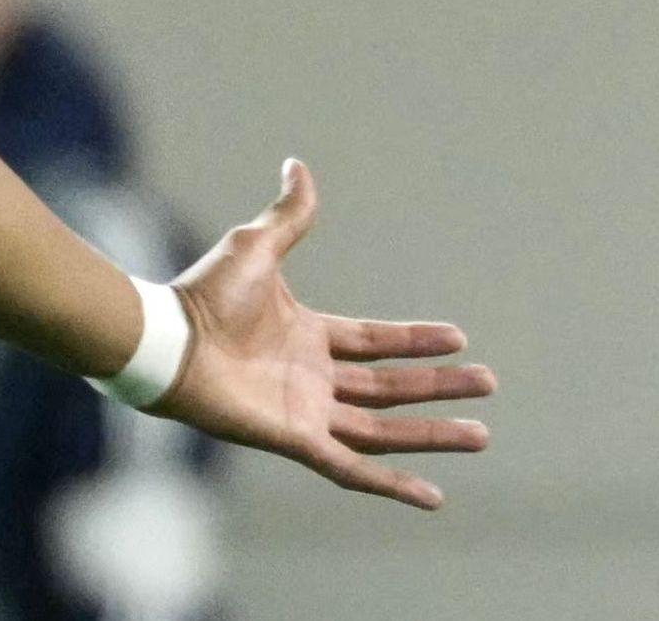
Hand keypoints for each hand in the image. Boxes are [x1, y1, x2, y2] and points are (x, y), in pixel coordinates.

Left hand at [153, 158, 493, 509]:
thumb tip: (298, 165)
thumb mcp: (258, 246)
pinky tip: (430, 495)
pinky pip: (352, 469)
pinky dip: (392, 484)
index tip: (459, 338)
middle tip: (487, 385)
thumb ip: (289, 214)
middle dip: (439, 388)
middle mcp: (311, 378)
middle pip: (390, 387)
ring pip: (383, 430)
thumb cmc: (204, 295)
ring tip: (480, 435)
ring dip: (431, 435)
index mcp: (307, 335)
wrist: (170, 340)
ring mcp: (306, 412)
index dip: (416, 341)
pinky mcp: (296, 440)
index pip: (375, 341)